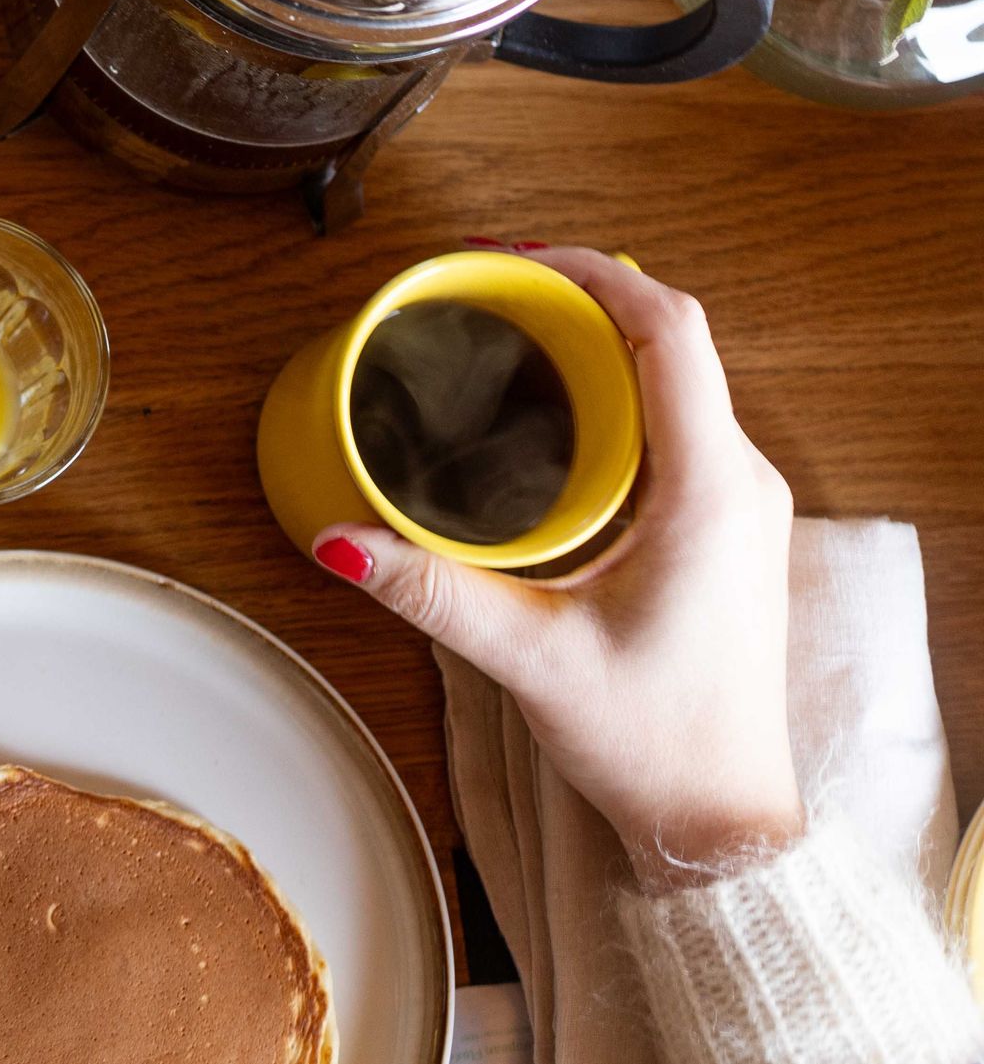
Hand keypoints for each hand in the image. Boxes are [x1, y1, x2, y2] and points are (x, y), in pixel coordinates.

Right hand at [308, 247, 804, 886]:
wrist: (721, 819)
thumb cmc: (658, 743)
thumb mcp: (533, 660)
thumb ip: (433, 592)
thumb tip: (340, 534)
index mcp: (711, 492)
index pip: (670, 330)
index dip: (591, 271)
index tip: (508, 259)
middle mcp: (739, 481)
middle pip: (668, 337)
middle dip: (574, 293)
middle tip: (479, 286)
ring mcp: (737, 501)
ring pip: (671, 375)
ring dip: (590, 339)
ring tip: (500, 330)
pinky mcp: (719, 523)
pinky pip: (671, 418)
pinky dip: (607, 387)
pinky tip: (541, 407)